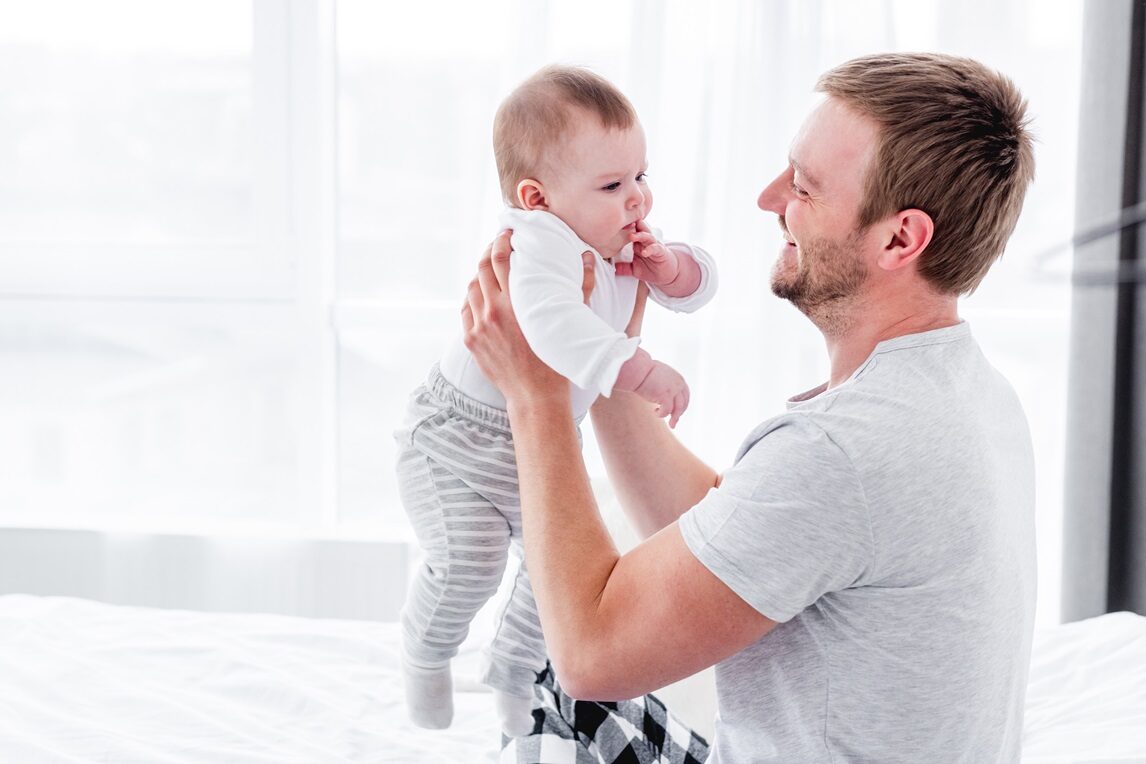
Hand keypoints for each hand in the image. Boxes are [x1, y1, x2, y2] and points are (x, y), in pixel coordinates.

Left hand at [461, 232, 595, 406]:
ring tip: (490, 270)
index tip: (507, 233)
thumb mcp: (570, 322)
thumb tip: (589, 259)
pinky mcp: (471, 341)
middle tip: (498, 245)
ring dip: (479, 275)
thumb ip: (581, 287)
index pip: (500, 260)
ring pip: (471, 289)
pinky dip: (472, 299)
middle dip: (489, 252)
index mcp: (515, 304)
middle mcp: (492, 313)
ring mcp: (478, 327)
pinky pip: (466, 311)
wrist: (534, 396)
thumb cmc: (556, 361)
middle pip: (481, 269)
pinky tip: (482, 297)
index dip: (502, 241)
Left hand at [618, 219, 679, 286]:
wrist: (666, 273)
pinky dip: (650, 249)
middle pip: (639, 230)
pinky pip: (656, 248)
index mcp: (637, 243)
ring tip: (632, 236)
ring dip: (640, 235)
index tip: (613, 226)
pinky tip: (645, 252)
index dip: (623, 229)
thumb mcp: (634, 269)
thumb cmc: (650, 267)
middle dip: (631, 227)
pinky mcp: (661, 252)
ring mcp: (654, 245)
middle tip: (624, 226)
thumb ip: (624, 268)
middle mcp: (645, 242)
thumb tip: (612, 269)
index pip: (630, 232)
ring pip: (647, 236)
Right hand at [632, 360, 689, 428]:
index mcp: (678, 378)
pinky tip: (655, 412)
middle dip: (679, 414)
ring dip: (674, 418)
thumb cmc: (643, 372)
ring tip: (671, 425)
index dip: (683, 405)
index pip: (685, 395)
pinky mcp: (666, 396)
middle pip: (683, 403)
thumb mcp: (660, 376)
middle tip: (674, 422)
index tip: (678, 412)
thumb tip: (664, 395)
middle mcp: (678, 383)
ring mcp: (673, 389)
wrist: (637, 369)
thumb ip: (666, 383)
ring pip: (678, 409)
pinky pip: (666, 411)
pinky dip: (661, 414)